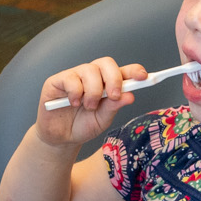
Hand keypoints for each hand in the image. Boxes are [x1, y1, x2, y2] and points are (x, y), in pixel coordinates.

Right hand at [34, 57, 149, 147]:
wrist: (60, 138)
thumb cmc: (82, 126)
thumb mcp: (102, 120)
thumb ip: (114, 107)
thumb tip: (130, 95)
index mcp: (106, 84)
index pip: (122, 71)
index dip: (134, 70)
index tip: (143, 77)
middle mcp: (92, 76)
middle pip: (106, 63)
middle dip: (113, 79)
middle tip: (113, 96)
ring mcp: (74, 76)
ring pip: (89, 70)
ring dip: (92, 91)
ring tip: (88, 107)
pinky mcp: (58, 80)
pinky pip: (71, 78)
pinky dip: (75, 93)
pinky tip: (73, 103)